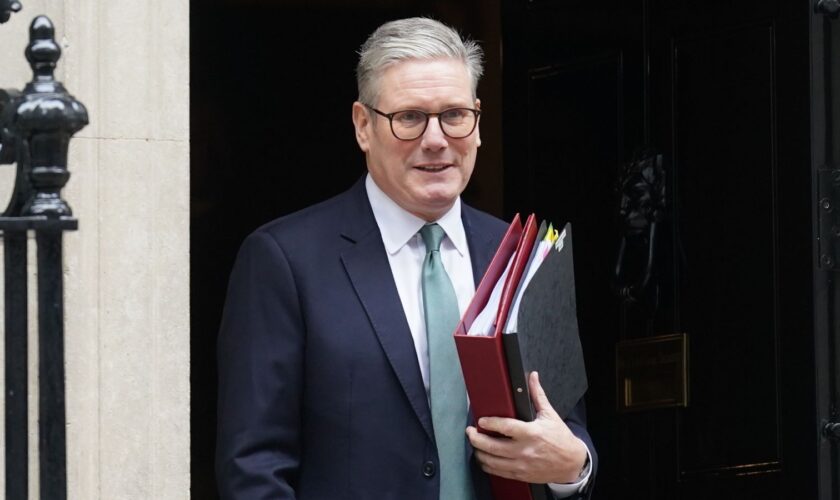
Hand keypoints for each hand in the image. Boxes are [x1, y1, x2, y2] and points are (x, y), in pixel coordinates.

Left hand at [466, 371, 587, 483]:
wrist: (571, 463)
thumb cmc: (561, 438)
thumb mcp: (550, 415)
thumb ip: (537, 395)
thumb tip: (532, 376)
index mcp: (531, 433)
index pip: (505, 427)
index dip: (490, 423)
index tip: (480, 420)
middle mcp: (524, 450)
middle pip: (492, 446)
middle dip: (476, 439)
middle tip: (470, 432)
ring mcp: (521, 464)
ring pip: (492, 461)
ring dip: (479, 453)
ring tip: (474, 444)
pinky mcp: (520, 475)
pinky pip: (498, 472)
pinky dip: (487, 465)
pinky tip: (484, 459)